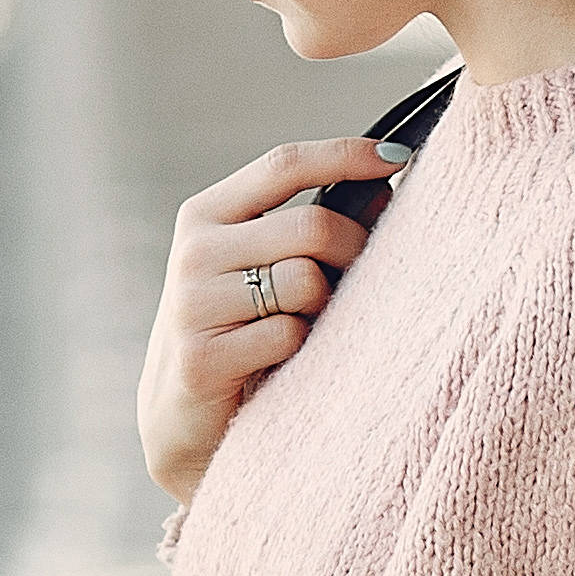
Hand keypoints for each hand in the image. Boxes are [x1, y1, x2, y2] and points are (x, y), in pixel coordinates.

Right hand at [140, 136, 397, 501]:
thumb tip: (386, 185)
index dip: (344, 155)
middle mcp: (194, 250)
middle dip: (354, 250)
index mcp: (206, 215)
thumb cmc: (237, 333)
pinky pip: (289, 335)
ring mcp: (193, 304)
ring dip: (325, 307)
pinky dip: (302, 348)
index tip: (397, 157)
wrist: (177, 420)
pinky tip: (282, 361)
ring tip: (306, 326)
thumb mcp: (265, 269)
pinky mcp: (202, 357)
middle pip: (310, 226)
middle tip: (361, 276)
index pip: (283, 164)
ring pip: (306, 281)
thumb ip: (314, 227)